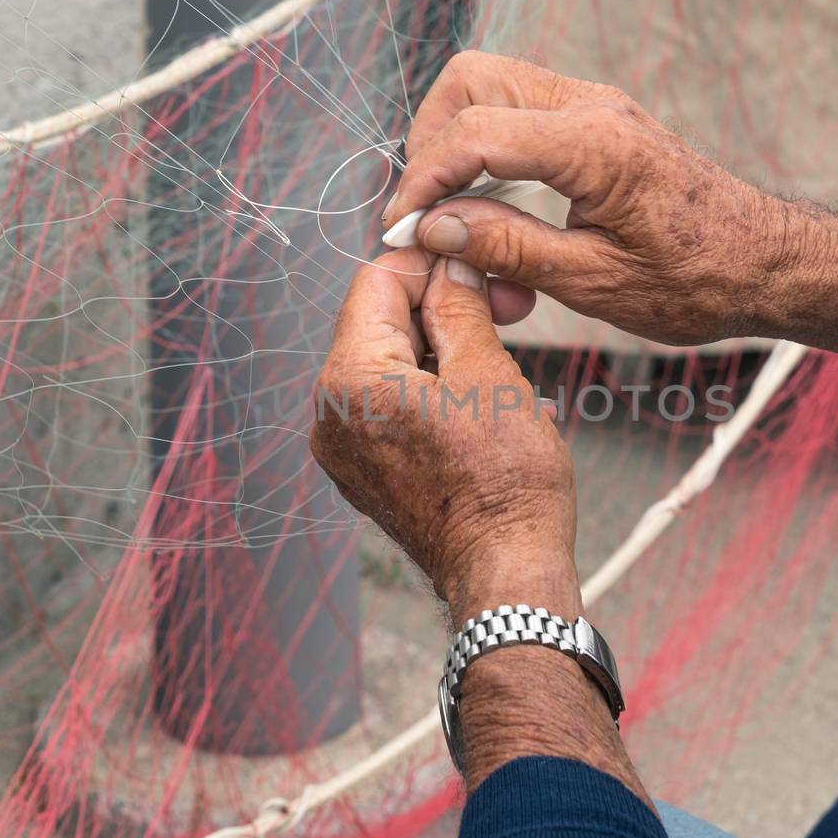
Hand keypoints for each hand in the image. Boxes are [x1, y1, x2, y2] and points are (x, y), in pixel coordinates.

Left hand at [310, 250, 578, 621]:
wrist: (506, 574)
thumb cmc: (504, 487)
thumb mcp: (489, 375)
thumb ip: (460, 309)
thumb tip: (451, 266)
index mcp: (352, 380)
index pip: (376, 283)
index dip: (431, 264)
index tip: (477, 263)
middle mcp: (331, 414)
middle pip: (379, 323)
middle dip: (441, 308)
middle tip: (504, 308)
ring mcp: (344, 448)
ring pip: (389, 364)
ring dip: (441, 348)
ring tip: (498, 360)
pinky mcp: (364, 471)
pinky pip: (389, 406)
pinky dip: (429, 389)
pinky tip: (477, 399)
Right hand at [382, 52, 795, 345]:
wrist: (766, 262)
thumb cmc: (697, 280)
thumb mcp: (596, 283)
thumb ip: (509, 248)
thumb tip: (435, 227)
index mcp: (595, 146)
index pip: (474, 133)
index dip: (422, 180)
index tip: (402, 228)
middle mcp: (592, 107)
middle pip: (470, 80)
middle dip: (430, 142)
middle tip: (429, 212)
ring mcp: (595, 106)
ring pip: (489, 85)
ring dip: (455, 142)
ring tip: (456, 213)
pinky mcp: (596, 120)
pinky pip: (518, 109)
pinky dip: (487, 148)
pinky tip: (493, 209)